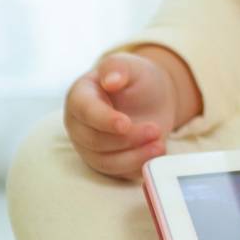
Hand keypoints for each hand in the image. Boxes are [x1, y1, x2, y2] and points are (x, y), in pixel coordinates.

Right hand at [63, 53, 177, 180]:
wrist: (151, 97)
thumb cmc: (136, 79)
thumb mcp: (131, 65)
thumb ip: (118, 68)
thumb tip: (111, 81)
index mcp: (79, 96)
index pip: (85, 112)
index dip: (104, 120)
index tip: (126, 124)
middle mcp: (80, 125)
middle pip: (95, 141)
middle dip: (127, 139)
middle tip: (155, 130)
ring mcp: (91, 147)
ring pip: (106, 162)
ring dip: (134, 157)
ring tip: (160, 146)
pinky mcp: (107, 162)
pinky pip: (119, 173)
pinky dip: (138, 167)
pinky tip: (156, 156)